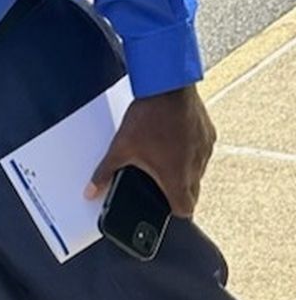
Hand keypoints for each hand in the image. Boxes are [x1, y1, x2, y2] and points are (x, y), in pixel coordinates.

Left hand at [86, 85, 215, 216]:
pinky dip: (190, 150)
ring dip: (184, 170)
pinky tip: (174, 139)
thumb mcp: (121, 147)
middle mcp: (196, 167)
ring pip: (198, 171)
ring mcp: (205, 150)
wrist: (169, 88)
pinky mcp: (209, 135)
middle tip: (159, 182)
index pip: (184, 209)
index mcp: (177, 177)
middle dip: (177, 192)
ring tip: (164, 157)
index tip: (162, 206)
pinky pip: (202, 151)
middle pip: (192, 193)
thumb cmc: (148, 119)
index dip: (173, 211)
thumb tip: (90, 191)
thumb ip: (105, 172)